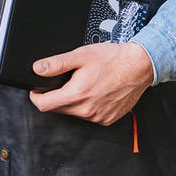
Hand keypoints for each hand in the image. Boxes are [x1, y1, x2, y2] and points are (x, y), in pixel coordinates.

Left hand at [27, 42, 154, 125]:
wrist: (140, 66)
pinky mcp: (108, 119)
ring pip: (74, 112)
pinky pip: (89, 115)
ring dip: (73, 101)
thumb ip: (56, 63)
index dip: (36, 97)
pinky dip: (88, 106)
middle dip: (56, 96)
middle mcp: (87, 110)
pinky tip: (96, 92)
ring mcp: (98, 117)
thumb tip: (38, 69)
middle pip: (58, 109)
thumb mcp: (81, 55)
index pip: (44, 105)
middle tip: (66, 81)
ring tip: (85, 84)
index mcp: (77, 95)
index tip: (36, 91)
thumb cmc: (113, 59)